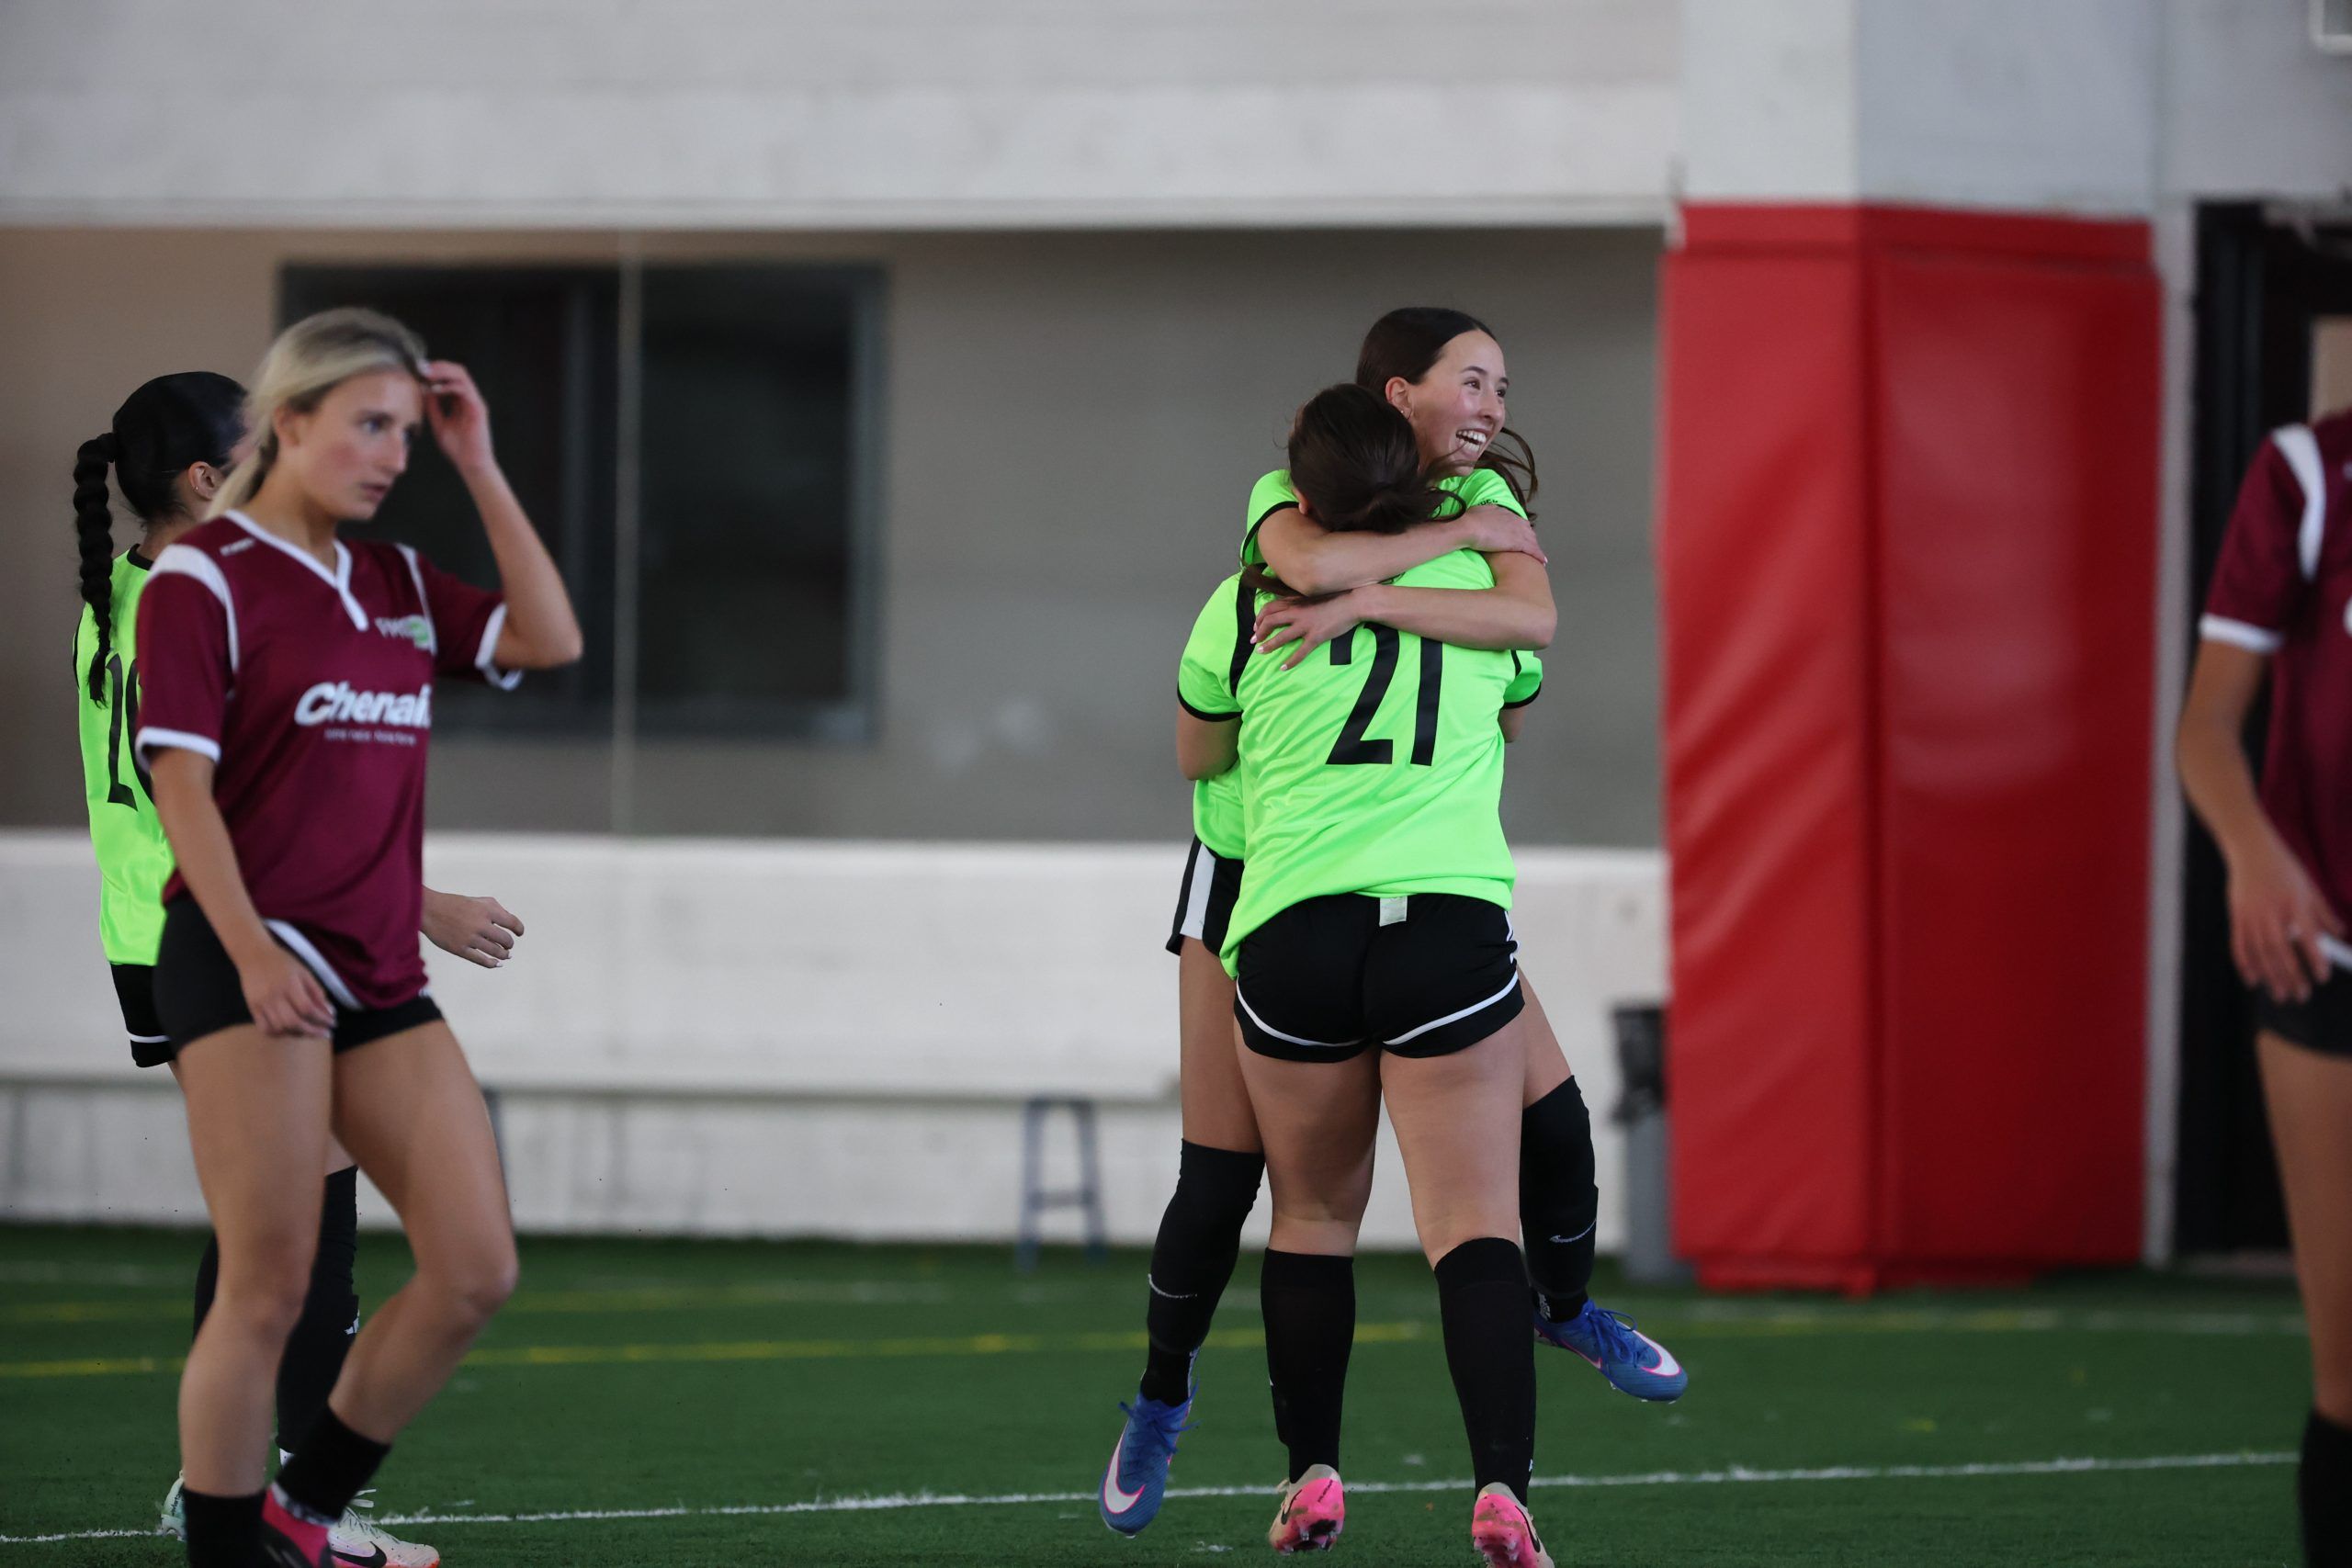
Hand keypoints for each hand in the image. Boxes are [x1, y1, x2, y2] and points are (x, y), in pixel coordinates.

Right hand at [237, 947, 333, 1038]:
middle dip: (312, 1031)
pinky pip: (265, 1028)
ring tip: (309, 1032)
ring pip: (279, 1028)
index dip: (322, 1018)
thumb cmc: (283, 963)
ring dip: (297, 1034)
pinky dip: (279, 1034)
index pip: (307, 1008)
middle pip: (293, 1022)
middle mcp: (274, 996)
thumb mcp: (304, 972)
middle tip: (325, 1033)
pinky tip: (290, 1031)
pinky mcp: (252, 1008)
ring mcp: (261, 1004)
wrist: (254, 956)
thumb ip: (317, 992)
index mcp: (289, 985)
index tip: (332, 1023)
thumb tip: (330, 1012)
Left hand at [421, 360, 495, 475]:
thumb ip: (432, 407)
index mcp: (461, 401)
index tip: (418, 370)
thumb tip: (423, 389)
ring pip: (462, 375)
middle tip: (421, 367)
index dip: (435, 371)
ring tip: (427, 373)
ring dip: (443, 371)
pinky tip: (435, 389)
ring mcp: (475, 402)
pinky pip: (464, 390)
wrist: (471, 465)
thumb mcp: (438, 423)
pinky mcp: (478, 409)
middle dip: (438, 366)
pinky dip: (449, 386)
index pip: (450, 377)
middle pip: (457, 371)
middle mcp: (470, 398)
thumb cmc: (458, 448)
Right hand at [421, 889, 524, 968]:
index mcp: (487, 910)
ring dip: (503, 954)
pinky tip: (496, 963)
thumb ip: (496, 909)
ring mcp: (470, 938)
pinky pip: (481, 960)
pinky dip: (492, 963)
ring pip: (495, 952)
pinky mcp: (460, 949)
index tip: (519, 933)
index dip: (519, 929)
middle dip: (509, 943)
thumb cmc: (455, 904)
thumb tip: (511, 924)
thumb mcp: (478, 901)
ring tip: (505, 954)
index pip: (512, 922)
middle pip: (505, 940)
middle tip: (508, 945)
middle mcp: (481, 924)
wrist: (428, 910)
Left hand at [1256, 591, 1364, 670]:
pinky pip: (1300, 651)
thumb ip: (1299, 602)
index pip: (1269, 608)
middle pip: (1270, 621)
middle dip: (1259, 632)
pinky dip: (1290, 661)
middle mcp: (1297, 612)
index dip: (1259, 618)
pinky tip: (1284, 668)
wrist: (1352, 602)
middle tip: (1254, 641)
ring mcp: (1306, 625)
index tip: (1255, 627)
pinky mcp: (1316, 636)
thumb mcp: (1312, 597)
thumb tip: (1288, 608)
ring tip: (1260, 652)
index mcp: (1295, 602)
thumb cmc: (1335, 599)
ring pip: (1281, 637)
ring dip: (1268, 646)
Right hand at [1459, 505, 1545, 563]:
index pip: (1516, 521)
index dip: (1519, 529)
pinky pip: (1532, 549)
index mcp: (1504, 512)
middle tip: (1531, 547)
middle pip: (1527, 530)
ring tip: (1539, 555)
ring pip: (1531, 540)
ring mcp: (1517, 531)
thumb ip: (1484, 514)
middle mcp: (1513, 520)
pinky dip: (1538, 555)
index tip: (1520, 535)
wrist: (1470, 528)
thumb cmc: (1469, 521)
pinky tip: (1542, 561)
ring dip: (1535, 547)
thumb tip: (1482, 515)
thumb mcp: (1477, 511)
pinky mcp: (1518, 542)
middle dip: (1530, 538)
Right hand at [2225, 830, 2344, 1002]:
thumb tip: (2338, 936)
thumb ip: (2323, 914)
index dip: (2315, 959)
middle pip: (2282, 951)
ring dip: (2271, 976)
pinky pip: (2239, 946)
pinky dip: (2246, 965)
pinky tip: (2254, 981)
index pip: (2307, 937)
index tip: (2323, 977)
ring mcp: (2251, 916)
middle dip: (2292, 976)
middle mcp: (2272, 912)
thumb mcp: (2309, 888)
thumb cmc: (2284, 869)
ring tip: (2281, 995)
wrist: (2251, 851)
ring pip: (2261, 953)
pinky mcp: (2236, 917)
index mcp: (2294, 903)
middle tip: (2302, 995)